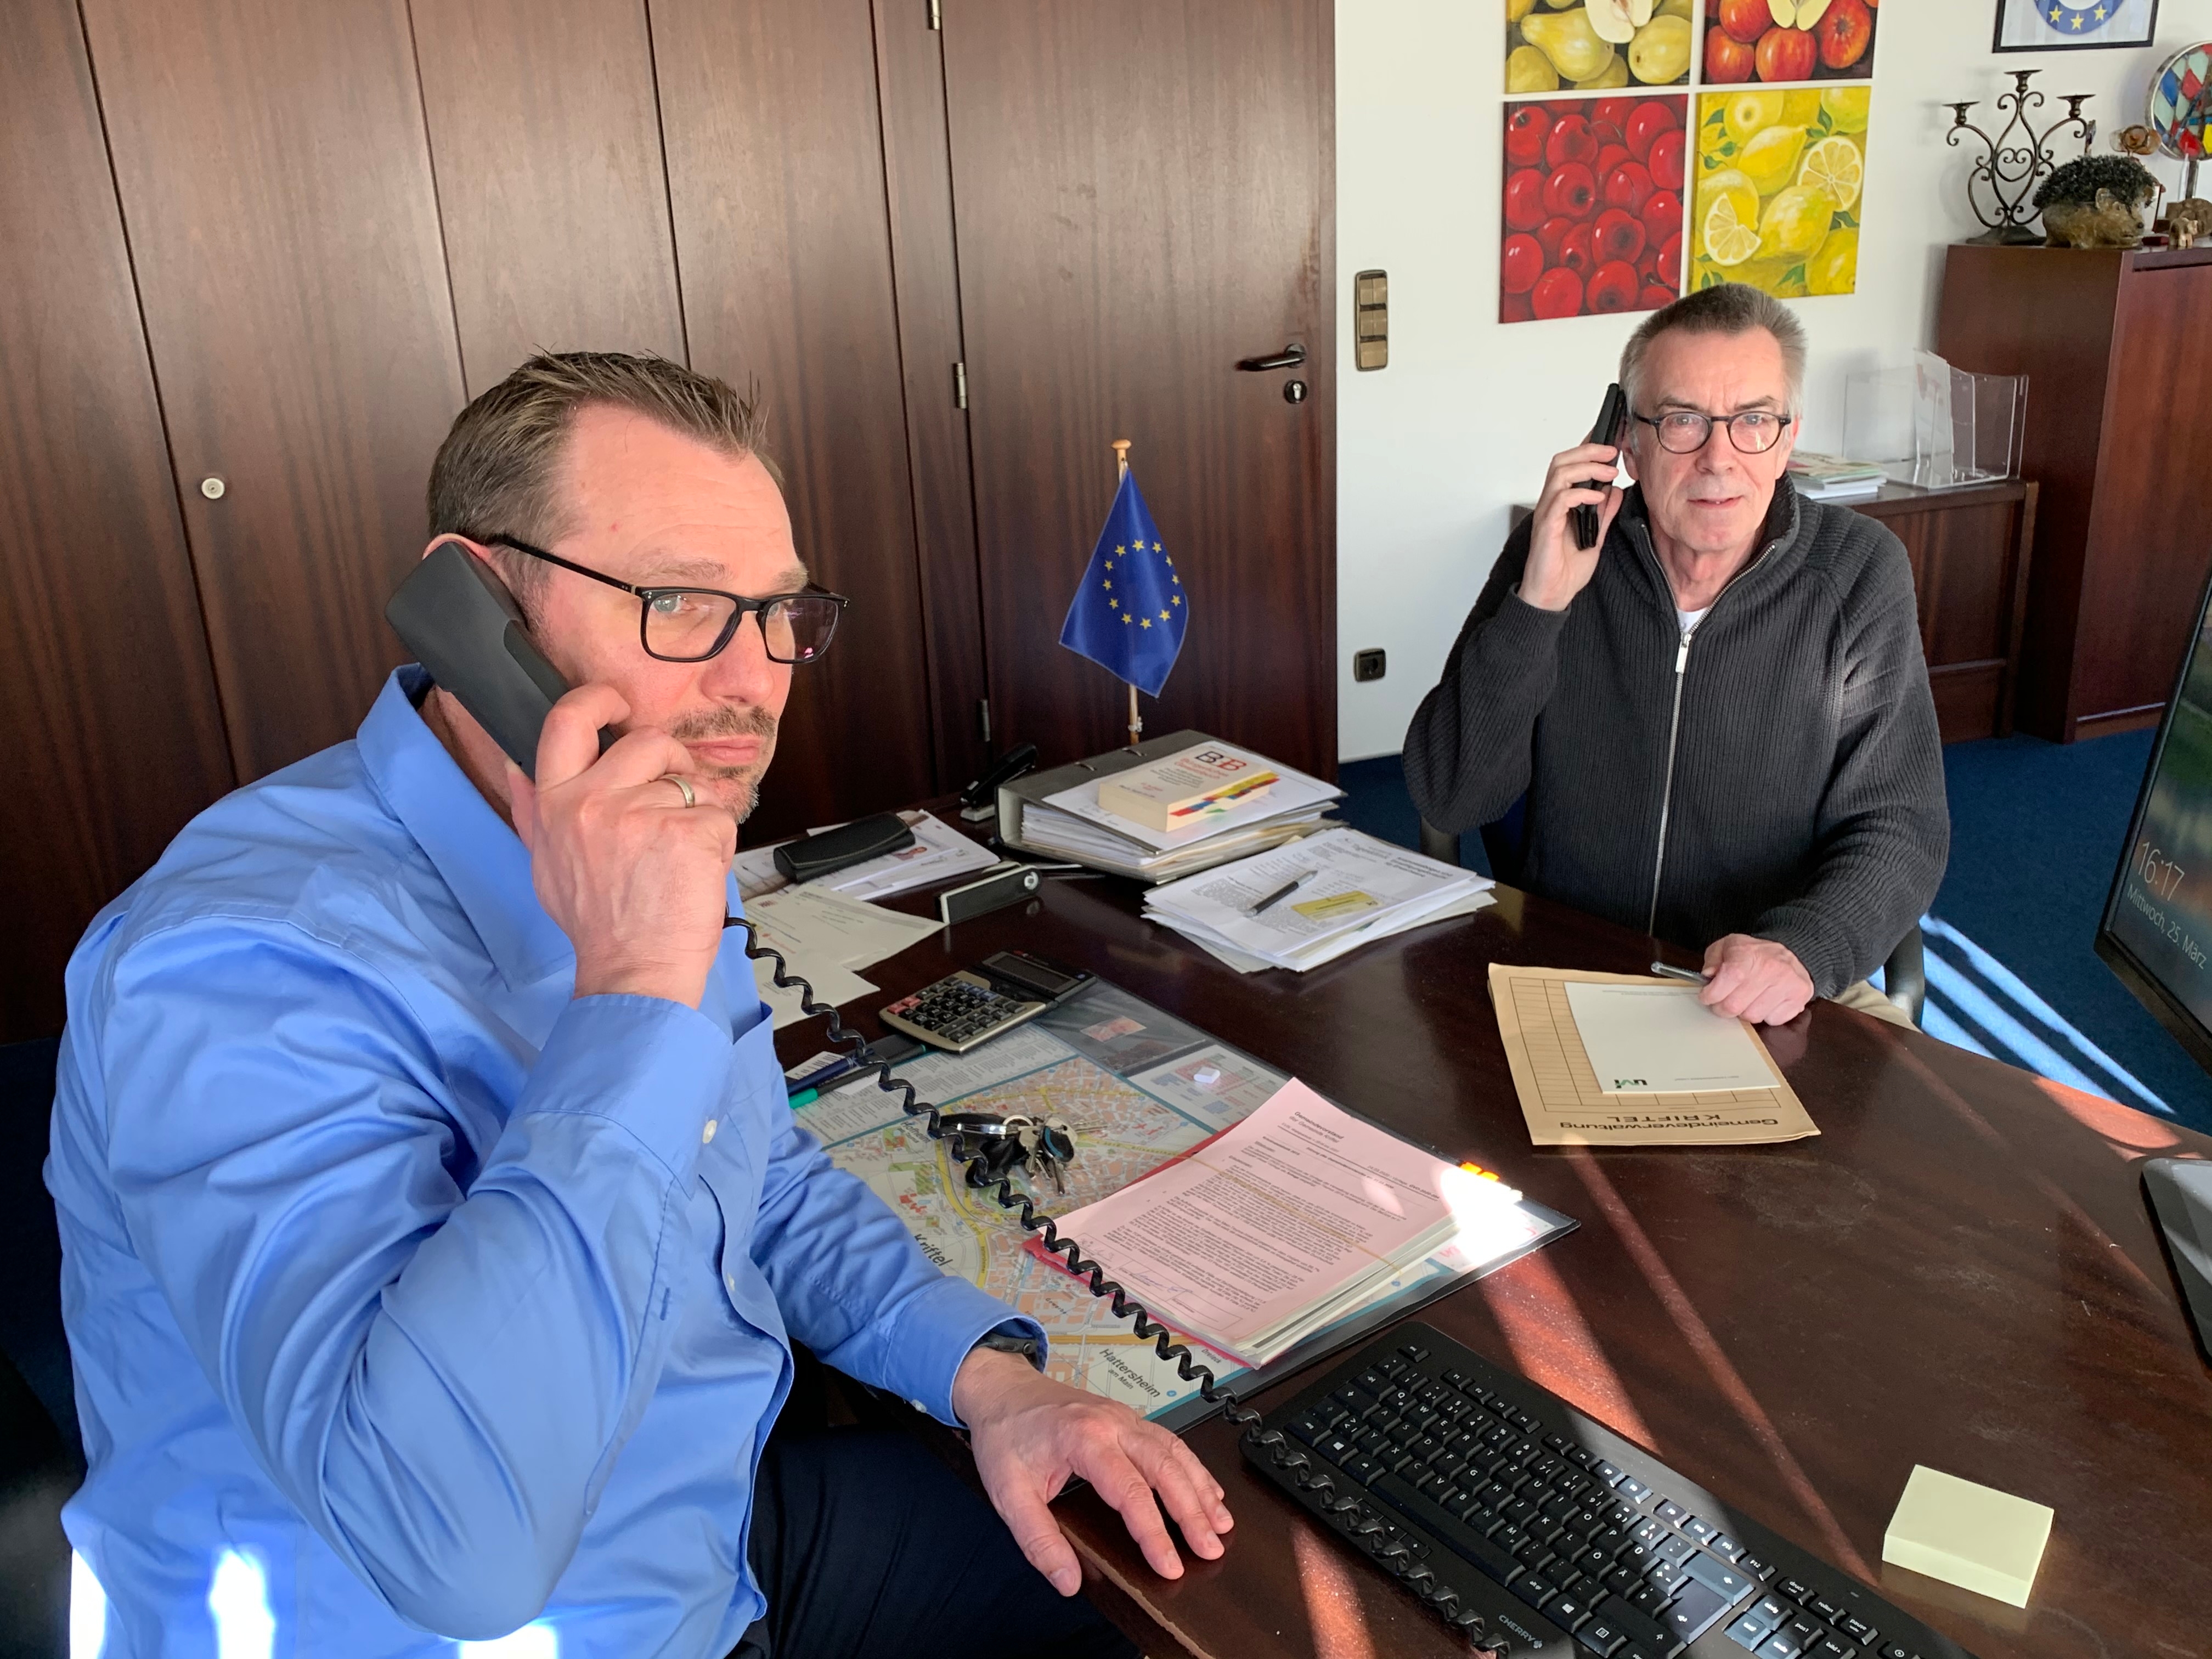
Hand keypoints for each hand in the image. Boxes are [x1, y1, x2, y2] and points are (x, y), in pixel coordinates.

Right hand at [507, 684, 734, 1007]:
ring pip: (690, 784)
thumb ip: (533, 812)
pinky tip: (696, 873)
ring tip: (678, 859)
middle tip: (675, 795)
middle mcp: (594, 802)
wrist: (633, 973)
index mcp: (557, 804)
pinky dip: (719, 842)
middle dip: (671, 762)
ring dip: (696, 814)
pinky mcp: (689, 834)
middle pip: (648, 741)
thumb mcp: (546, 865)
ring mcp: (643, 816)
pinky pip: (719, 815)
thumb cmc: (597, 923)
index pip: (567, 721)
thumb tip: (513, 767)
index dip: (597, 699)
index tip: (618, 703)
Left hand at [952, 1344, 1231, 1596]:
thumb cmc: (1005, 1435)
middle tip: (1211, 1549)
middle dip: (1193, 1512)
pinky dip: (1192, 1468)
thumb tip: (1068, 1581)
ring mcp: (1123, 1417)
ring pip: (1174, 1451)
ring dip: (1201, 1488)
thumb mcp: (1008, 1492)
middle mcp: (1112, 1423)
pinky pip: (1169, 1441)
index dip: (1154, 1533)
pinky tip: (1207, 1489)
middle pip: (1165, 1467)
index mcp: (1084, 1438)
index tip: (1170, 1566)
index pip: (1131, 1491)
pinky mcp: (1127, 1419)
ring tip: (1221, 1524)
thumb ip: (1038, 1540)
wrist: (1001, 1389)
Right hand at [1520, 439, 1625, 611]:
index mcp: (1561, 504)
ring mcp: (1547, 514)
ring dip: (1587, 467)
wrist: (1552, 596)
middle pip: (1561, 460)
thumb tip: (1614, 492)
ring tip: (1609, 471)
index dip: (1587, 449)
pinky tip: (1596, 497)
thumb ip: (1604, 514)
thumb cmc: (1564, 571)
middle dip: (1588, 450)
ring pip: (1559, 473)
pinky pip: (1560, 499)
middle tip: (1612, 452)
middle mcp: (1551, 504)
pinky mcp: (1546, 527)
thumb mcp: (1596, 538)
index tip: (1610, 442)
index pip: (1570, 466)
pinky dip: (1580, 493)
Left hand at [1698, 934, 1814, 1025]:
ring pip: (1753, 1016)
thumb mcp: (1728, 946)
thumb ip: (1713, 960)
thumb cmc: (1755, 953)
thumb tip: (1708, 976)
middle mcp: (1772, 968)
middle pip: (1736, 1005)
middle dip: (1723, 1007)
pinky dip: (1766, 1015)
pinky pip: (1773, 1020)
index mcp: (1750, 953)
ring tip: (1748, 998)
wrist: (1791, 952)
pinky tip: (1766, 1001)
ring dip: (1745, 1011)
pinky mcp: (1799, 998)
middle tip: (1723, 1002)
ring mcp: (1788, 984)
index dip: (1712, 993)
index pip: (1729, 978)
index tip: (1707, 996)